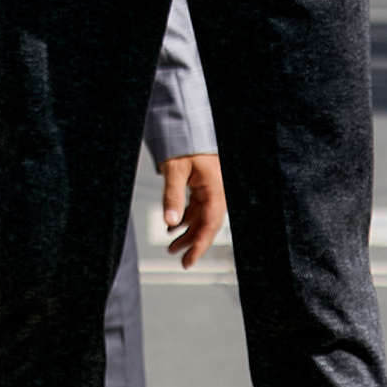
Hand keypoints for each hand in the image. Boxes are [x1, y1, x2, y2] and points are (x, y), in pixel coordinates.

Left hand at [159, 153, 225, 268]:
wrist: (188, 125)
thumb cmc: (186, 143)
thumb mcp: (175, 170)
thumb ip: (172, 196)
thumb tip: (170, 221)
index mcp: (215, 188)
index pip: (210, 225)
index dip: (199, 245)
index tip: (189, 261)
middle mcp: (216, 191)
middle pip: (206, 224)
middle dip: (192, 242)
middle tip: (180, 258)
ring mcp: (210, 188)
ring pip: (201, 217)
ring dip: (187, 231)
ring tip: (172, 245)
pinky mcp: (203, 185)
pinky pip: (197, 207)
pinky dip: (186, 218)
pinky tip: (174, 226)